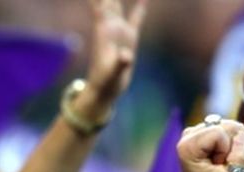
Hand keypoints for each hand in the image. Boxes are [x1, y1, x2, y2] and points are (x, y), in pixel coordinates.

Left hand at [74, 0, 147, 122]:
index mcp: (105, 27)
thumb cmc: (106, 83)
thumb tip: (126, 57)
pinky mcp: (128, 38)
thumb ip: (120, 64)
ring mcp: (119, 29)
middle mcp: (111, 23)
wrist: (104, 91)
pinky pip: (136, 17)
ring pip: (119, 1)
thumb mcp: (113, 74)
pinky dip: (140, 6)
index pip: (103, 0)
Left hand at [177, 118, 243, 171]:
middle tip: (220, 163)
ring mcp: (198, 130)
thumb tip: (241, 132)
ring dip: (232, 145)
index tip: (217, 165)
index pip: (219, 132)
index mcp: (188, 147)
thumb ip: (240, 157)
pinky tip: (221, 155)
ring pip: (231, 126)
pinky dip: (231, 142)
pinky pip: (231, 128)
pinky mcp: (207, 128)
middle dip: (230, 146)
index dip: (225, 150)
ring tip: (221, 160)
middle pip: (226, 126)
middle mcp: (189, 134)